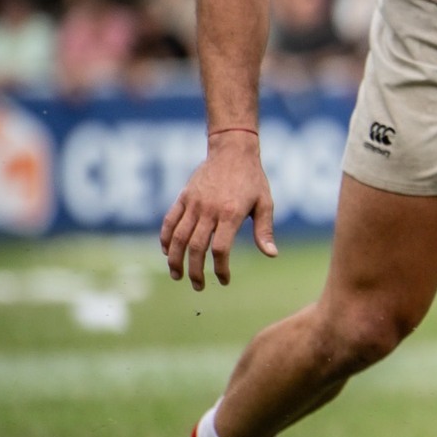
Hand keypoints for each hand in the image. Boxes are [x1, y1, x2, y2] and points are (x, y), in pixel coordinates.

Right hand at [161, 132, 277, 290]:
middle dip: (195, 271)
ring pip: (178, 237)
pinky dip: (165, 238)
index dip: (220, 268)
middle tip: (197, 286)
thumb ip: (265, 230)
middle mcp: (209, 210)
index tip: (223, 280)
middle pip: (196, 248)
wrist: (233, 149)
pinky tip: (166, 252)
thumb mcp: (265, 202)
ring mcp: (193, 203)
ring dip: (175, 260)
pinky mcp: (183, 197)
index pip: (220, 249)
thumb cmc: (253, 178)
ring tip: (177, 276)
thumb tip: (271, 255)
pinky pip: (169, 221)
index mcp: (231, 213)